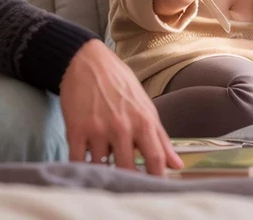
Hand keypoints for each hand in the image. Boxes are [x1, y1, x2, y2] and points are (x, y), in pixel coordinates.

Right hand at [60, 39, 182, 174]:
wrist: (87, 61)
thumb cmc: (119, 83)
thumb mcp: (145, 105)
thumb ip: (161, 137)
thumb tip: (177, 165)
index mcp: (143, 120)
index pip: (155, 160)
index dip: (157, 179)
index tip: (155, 190)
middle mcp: (122, 126)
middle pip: (128, 169)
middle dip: (129, 179)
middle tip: (128, 184)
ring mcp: (98, 129)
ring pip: (102, 167)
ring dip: (103, 170)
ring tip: (104, 163)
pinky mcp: (76, 130)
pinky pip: (78, 161)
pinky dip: (82, 167)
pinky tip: (86, 162)